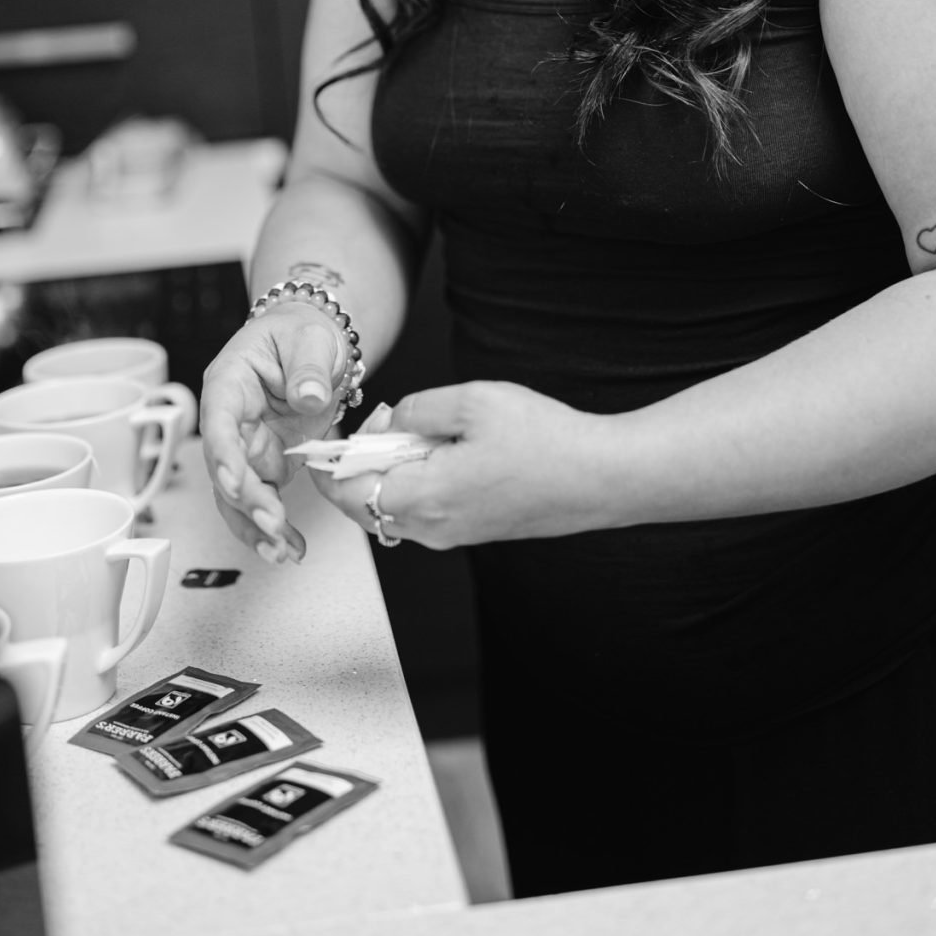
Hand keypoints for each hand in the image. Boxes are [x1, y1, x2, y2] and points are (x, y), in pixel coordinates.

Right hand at [200, 305, 353, 564]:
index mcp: (229, 384)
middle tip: (273, 524)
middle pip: (225, 468)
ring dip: (255, 526)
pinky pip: (262, 501)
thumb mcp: (310, 339)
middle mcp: (230, 421)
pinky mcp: (266, 465)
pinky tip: (289, 548)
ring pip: (237, 496)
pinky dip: (273, 528)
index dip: (224, 455)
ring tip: (281, 551)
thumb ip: (309, 368)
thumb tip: (309, 397)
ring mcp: (246, 447)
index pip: (218, 422)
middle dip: (246, 501)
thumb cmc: (299, 334)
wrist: (311, 344)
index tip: (235, 482)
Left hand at [310, 381, 601, 549]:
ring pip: (396, 507)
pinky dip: (420, 480)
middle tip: (389, 422)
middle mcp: (433, 527)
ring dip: (394, 471)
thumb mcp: (473, 400)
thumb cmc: (548, 442)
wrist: (603, 478)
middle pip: (366, 503)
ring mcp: (454, 535)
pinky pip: (426, 510)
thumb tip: (393, 417)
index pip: (346, 491)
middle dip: (364, 462)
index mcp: (424, 497)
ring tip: (425, 431)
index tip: (334, 435)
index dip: (332, 461)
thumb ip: (418, 406)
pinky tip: (448, 449)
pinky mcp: (474, 531)